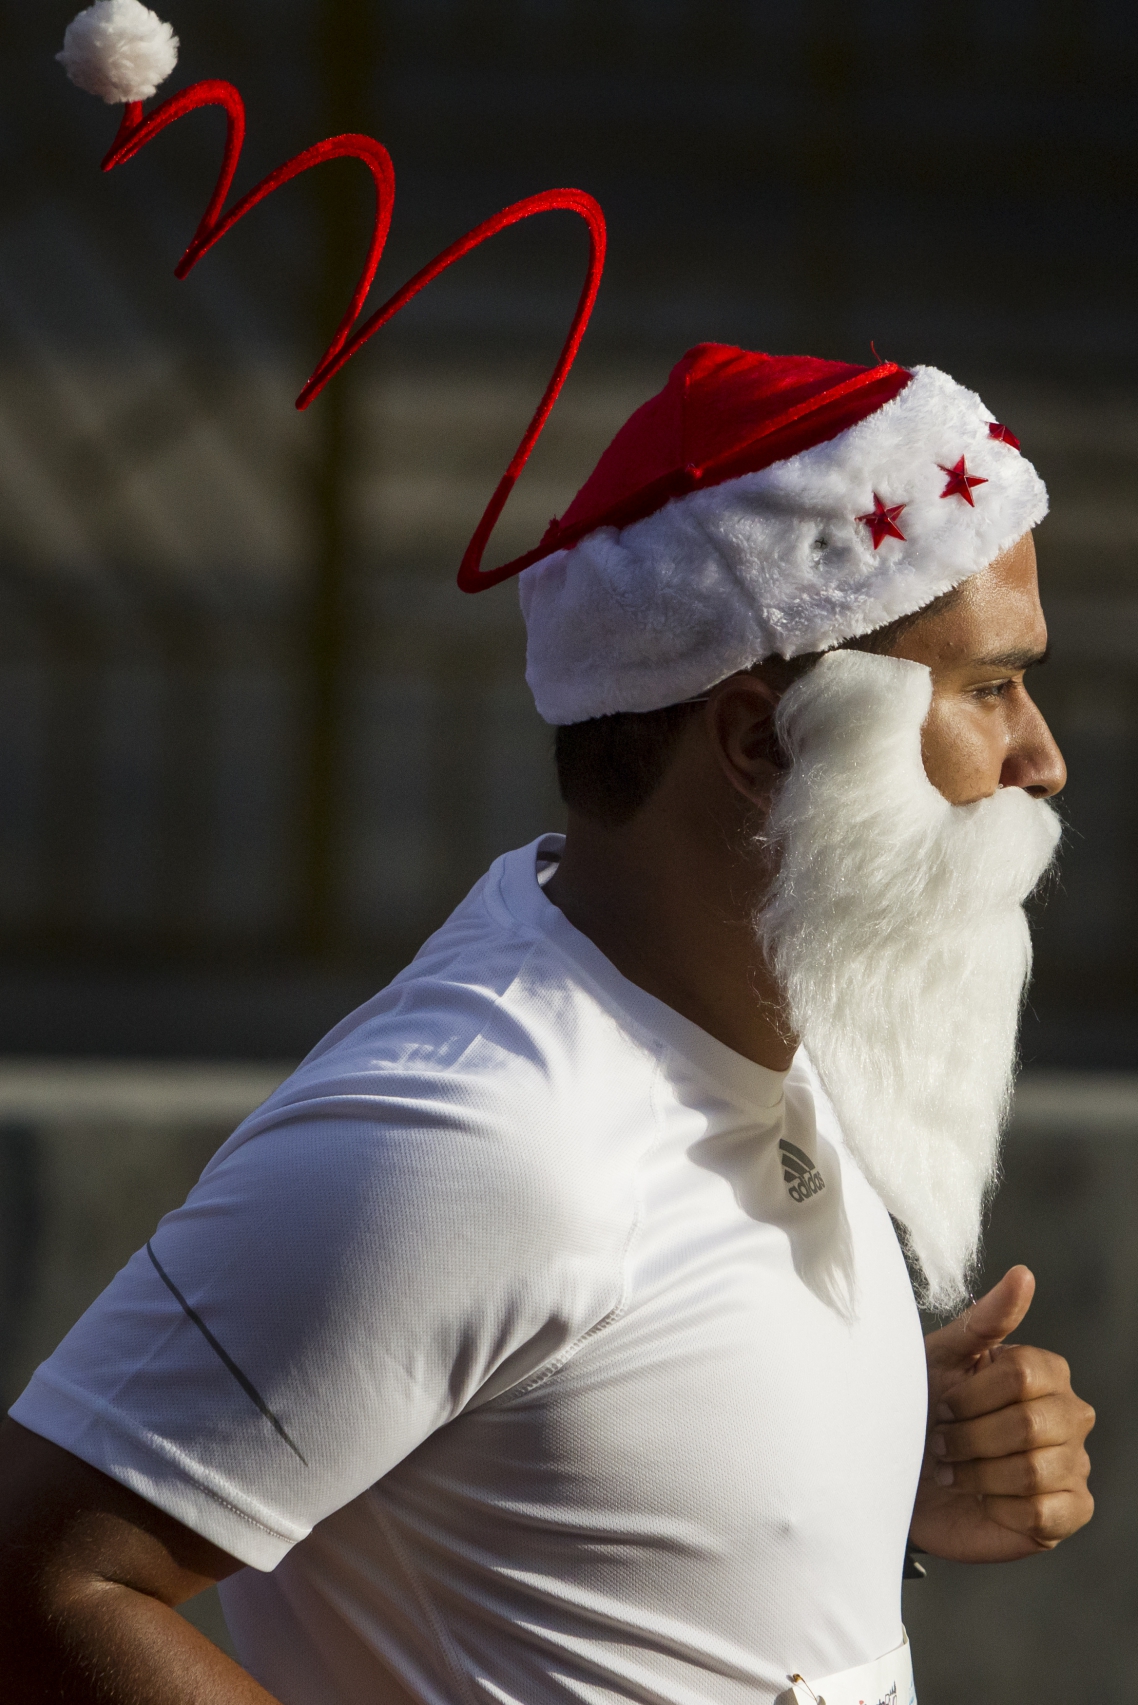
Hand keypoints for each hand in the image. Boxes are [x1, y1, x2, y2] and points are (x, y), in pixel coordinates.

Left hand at [909, 1266, 1094, 1562]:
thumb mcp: (942, 1358)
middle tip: (942, 1442)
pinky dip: (999, 1506)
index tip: (943, 1403)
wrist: (902, 1478)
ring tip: (955, 1470)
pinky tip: (981, 1498)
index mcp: (1045, 1372)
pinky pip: (1043, 1512)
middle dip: (970, 1437)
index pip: (1025, 1374)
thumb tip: (1023, 1274)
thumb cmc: (922, 1410)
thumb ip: (985, 1320)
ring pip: (1033, 1470)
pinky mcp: (1067, 1513)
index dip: (972, 1394)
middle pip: (1029, 1424)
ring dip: (978, 1472)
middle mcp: (1069, 1415)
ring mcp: (1073, 1465)